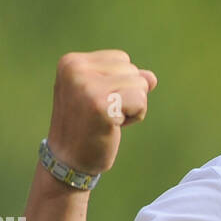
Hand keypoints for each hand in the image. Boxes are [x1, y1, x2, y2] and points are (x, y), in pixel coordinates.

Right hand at [46, 49, 157, 175]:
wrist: (68, 161)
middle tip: (103, 115)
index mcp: (71, 62)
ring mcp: (87, 87)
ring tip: (108, 120)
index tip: (98, 103)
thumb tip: (151, 77)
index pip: (121, 59)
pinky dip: (135, 116)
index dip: (119, 84)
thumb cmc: (86, 128)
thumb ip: (125, 81)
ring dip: (132, 107)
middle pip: (132, 70)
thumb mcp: (101, 96)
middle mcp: (76, 70)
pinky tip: (114, 126)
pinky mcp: (101, 105)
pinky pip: (141, 101)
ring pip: (140, 84)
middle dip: (127, 95)